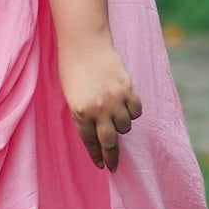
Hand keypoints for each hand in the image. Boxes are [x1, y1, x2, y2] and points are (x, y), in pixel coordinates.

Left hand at [57, 34, 141, 171]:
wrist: (85, 43)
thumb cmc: (73, 68)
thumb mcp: (72, 97)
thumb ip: (84, 115)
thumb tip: (98, 132)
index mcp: (80, 113)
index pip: (90, 142)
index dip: (96, 155)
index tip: (101, 165)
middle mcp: (99, 109)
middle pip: (110, 142)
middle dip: (112, 157)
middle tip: (114, 165)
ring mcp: (116, 99)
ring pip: (125, 126)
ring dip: (121, 127)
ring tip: (116, 119)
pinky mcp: (129, 88)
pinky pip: (136, 111)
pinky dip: (132, 112)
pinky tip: (127, 107)